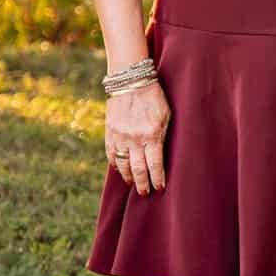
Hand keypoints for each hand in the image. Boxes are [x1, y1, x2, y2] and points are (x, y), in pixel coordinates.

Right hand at [105, 78, 169, 195]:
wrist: (131, 82)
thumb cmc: (154, 98)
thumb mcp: (166, 116)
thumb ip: (163, 136)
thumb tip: (160, 155)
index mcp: (152, 135)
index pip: (155, 165)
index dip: (157, 179)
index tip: (160, 188)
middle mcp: (135, 139)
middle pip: (138, 170)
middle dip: (142, 184)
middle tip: (145, 193)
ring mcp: (120, 137)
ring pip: (123, 165)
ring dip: (128, 177)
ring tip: (133, 184)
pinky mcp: (110, 133)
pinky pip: (112, 155)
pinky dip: (116, 164)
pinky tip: (120, 169)